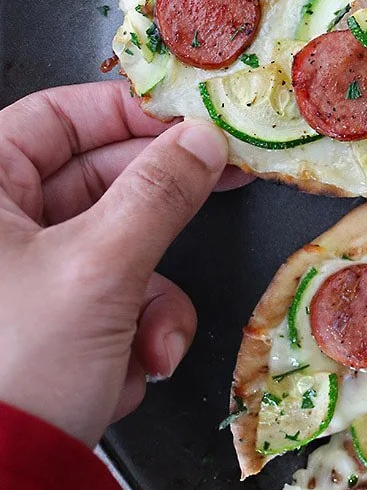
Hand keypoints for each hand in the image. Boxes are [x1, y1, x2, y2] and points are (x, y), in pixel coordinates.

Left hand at [0, 81, 244, 445]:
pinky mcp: (47, 327)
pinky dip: (128, 340)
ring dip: (150, 304)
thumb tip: (205, 138)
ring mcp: (23, 280)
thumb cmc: (17, 364)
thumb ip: (160, 192)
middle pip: (98, 185)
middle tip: (224, 190)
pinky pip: (109, 305)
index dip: (132, 112)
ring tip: (150, 348)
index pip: (59, 116)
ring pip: (116, 254)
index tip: (196, 122)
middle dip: (160, 221)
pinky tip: (117, 378)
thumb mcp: (100, 268)